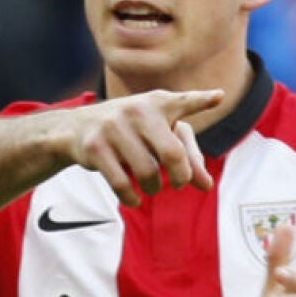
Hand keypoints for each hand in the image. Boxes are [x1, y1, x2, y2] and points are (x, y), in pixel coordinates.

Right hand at [62, 89, 220, 204]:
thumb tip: (206, 186)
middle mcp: (137, 110)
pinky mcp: (95, 147)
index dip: (201, 100)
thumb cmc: (132, 131)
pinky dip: (132, 198)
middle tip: (179, 184)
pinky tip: (134, 198)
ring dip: (154, 187)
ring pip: (147, 172)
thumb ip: (188, 158)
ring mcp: (114, 127)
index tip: (217, 97)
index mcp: (157, 103)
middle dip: (181, 176)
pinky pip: (121, 183)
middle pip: (172, 154)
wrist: (78, 127)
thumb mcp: (160, 136)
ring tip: (152, 186)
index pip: (182, 102)